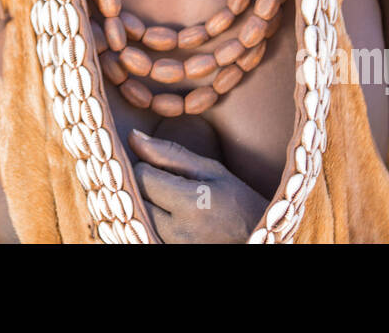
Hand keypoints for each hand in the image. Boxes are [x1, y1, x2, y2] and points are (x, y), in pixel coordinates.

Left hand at [128, 128, 267, 242]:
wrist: (256, 241)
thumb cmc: (237, 201)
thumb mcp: (210, 170)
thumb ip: (169, 154)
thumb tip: (132, 136)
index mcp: (192, 203)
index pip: (142, 176)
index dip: (146, 165)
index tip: (160, 167)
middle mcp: (178, 232)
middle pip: (133, 199)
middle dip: (141, 187)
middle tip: (162, 184)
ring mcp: (172, 247)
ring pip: (134, 218)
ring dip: (143, 205)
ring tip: (165, 202)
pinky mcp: (167, 253)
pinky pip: (141, 233)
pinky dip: (147, 222)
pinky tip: (165, 217)